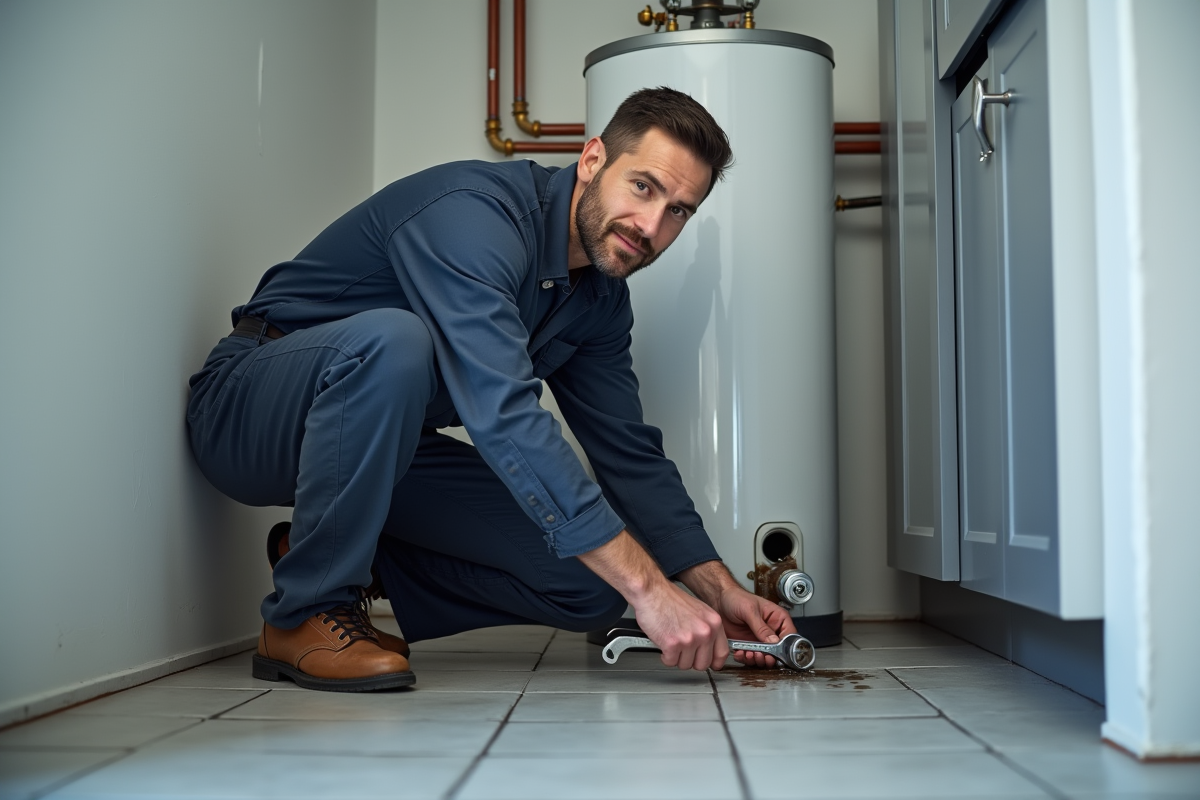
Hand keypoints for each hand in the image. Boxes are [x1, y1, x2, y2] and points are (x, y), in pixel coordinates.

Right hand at [576, 531, 727, 670]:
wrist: (651, 591)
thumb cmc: (669, 599)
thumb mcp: (699, 611)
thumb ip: (707, 629)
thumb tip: (710, 648)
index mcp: (714, 622)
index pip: (722, 653)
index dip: (713, 662)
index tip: (709, 663)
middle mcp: (705, 631)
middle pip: (703, 664)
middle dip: (691, 660)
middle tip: (683, 651)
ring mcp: (690, 639)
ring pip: (685, 665)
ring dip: (676, 657)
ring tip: (671, 641)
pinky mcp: (673, 644)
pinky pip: (670, 662)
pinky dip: (664, 655)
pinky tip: (663, 642)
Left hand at [713, 587, 796, 667]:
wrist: (718, 601)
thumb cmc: (736, 598)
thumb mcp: (750, 610)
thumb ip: (761, 627)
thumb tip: (773, 641)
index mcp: (777, 618)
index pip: (790, 636)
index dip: (787, 647)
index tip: (778, 653)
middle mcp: (770, 631)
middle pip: (778, 651)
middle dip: (770, 657)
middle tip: (762, 656)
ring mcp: (759, 639)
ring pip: (764, 657)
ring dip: (757, 659)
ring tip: (750, 654)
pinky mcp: (748, 645)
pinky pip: (750, 657)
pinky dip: (745, 658)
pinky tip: (741, 653)